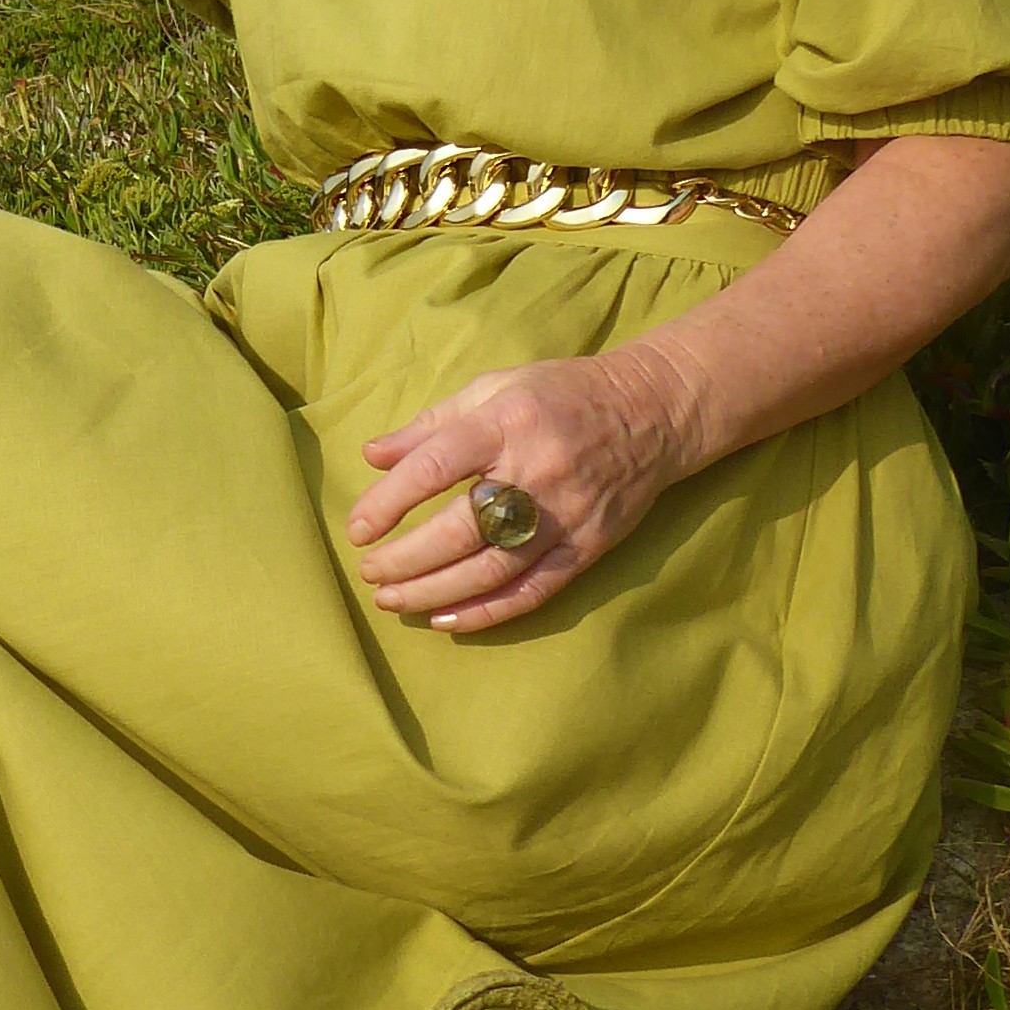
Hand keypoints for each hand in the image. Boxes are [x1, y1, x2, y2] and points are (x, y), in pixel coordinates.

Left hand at [349, 347, 701, 633]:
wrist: (652, 412)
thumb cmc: (559, 395)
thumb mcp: (493, 388)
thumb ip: (430, 424)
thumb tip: (371, 456)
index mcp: (504, 424)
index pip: (433, 468)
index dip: (387, 503)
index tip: (357, 530)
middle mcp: (535, 471)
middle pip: (459, 529)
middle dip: (405, 559)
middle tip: (369, 573)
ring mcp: (564, 515)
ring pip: (491, 569)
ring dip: (434, 593)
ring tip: (393, 600)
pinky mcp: (587, 547)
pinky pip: (532, 590)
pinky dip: (486, 611)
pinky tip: (446, 621)